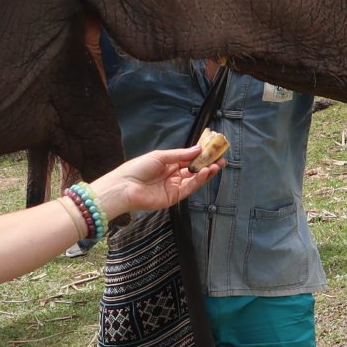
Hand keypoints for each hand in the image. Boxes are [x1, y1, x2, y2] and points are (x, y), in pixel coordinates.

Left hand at [89, 147, 221, 218]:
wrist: (124, 187)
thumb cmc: (138, 168)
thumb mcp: (160, 156)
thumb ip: (180, 155)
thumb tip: (198, 149)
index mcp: (168, 164)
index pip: (188, 159)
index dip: (201, 155)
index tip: (213, 149)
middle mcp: (173, 175)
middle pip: (194, 170)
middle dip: (208, 164)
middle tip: (221, 159)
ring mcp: (174, 187)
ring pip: (194, 179)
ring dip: (206, 172)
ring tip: (216, 165)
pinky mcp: (174, 198)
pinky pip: (189, 188)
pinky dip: (199, 180)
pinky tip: (206, 172)